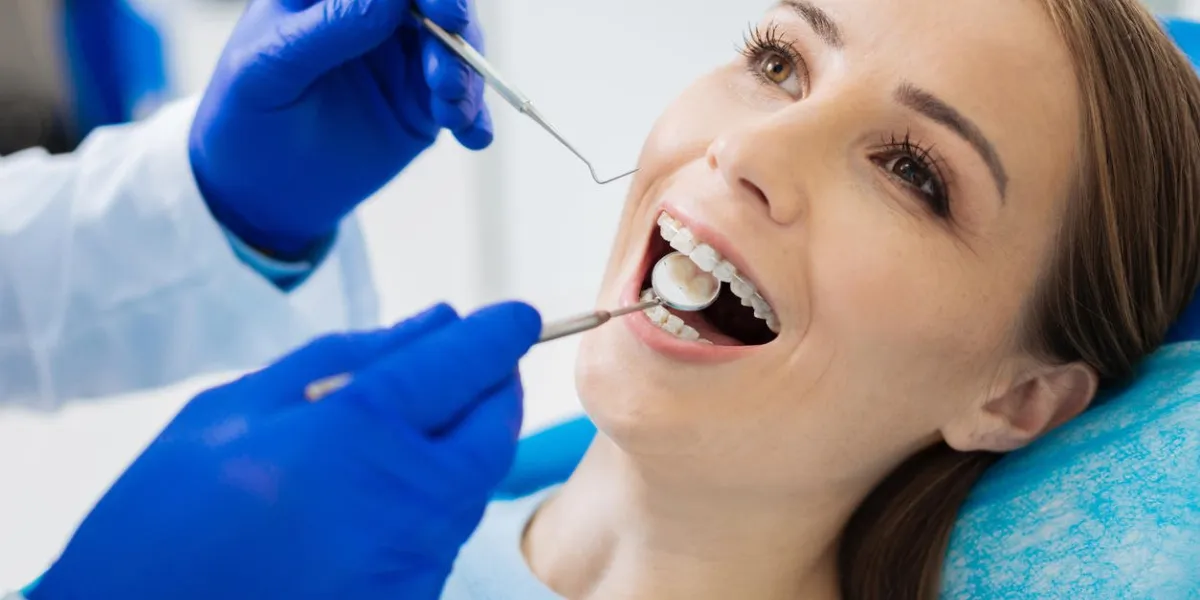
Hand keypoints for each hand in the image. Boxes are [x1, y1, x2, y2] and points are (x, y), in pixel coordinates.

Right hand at [29, 302, 541, 599]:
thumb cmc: (165, 520)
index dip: (501, 331)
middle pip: (496, 423)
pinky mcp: (414, 597)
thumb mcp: (234, 410)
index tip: (515, 317)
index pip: (467, 362)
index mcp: (360, 431)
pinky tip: (386, 488)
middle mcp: (409, 499)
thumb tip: (432, 323)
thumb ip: (344, 357)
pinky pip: (447, 531)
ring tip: (413, 423)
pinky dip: (436, 495)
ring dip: (467, 439)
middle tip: (473, 363)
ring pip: (478, 479)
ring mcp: (417, 559)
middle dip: (496, 384)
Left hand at [188, 0, 491, 256]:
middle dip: (454, 27)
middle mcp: (372, 15)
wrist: (260, 192)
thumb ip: (328, 28)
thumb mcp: (271, 68)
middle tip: (451, 60)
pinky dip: (475, 115)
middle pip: (434, 3)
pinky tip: (473, 137)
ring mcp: (402, 58)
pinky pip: (462, 99)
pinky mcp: (423, 103)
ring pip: (457, 47)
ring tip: (452, 114)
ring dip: (467, 76)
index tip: (442, 10)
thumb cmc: (246, 118)